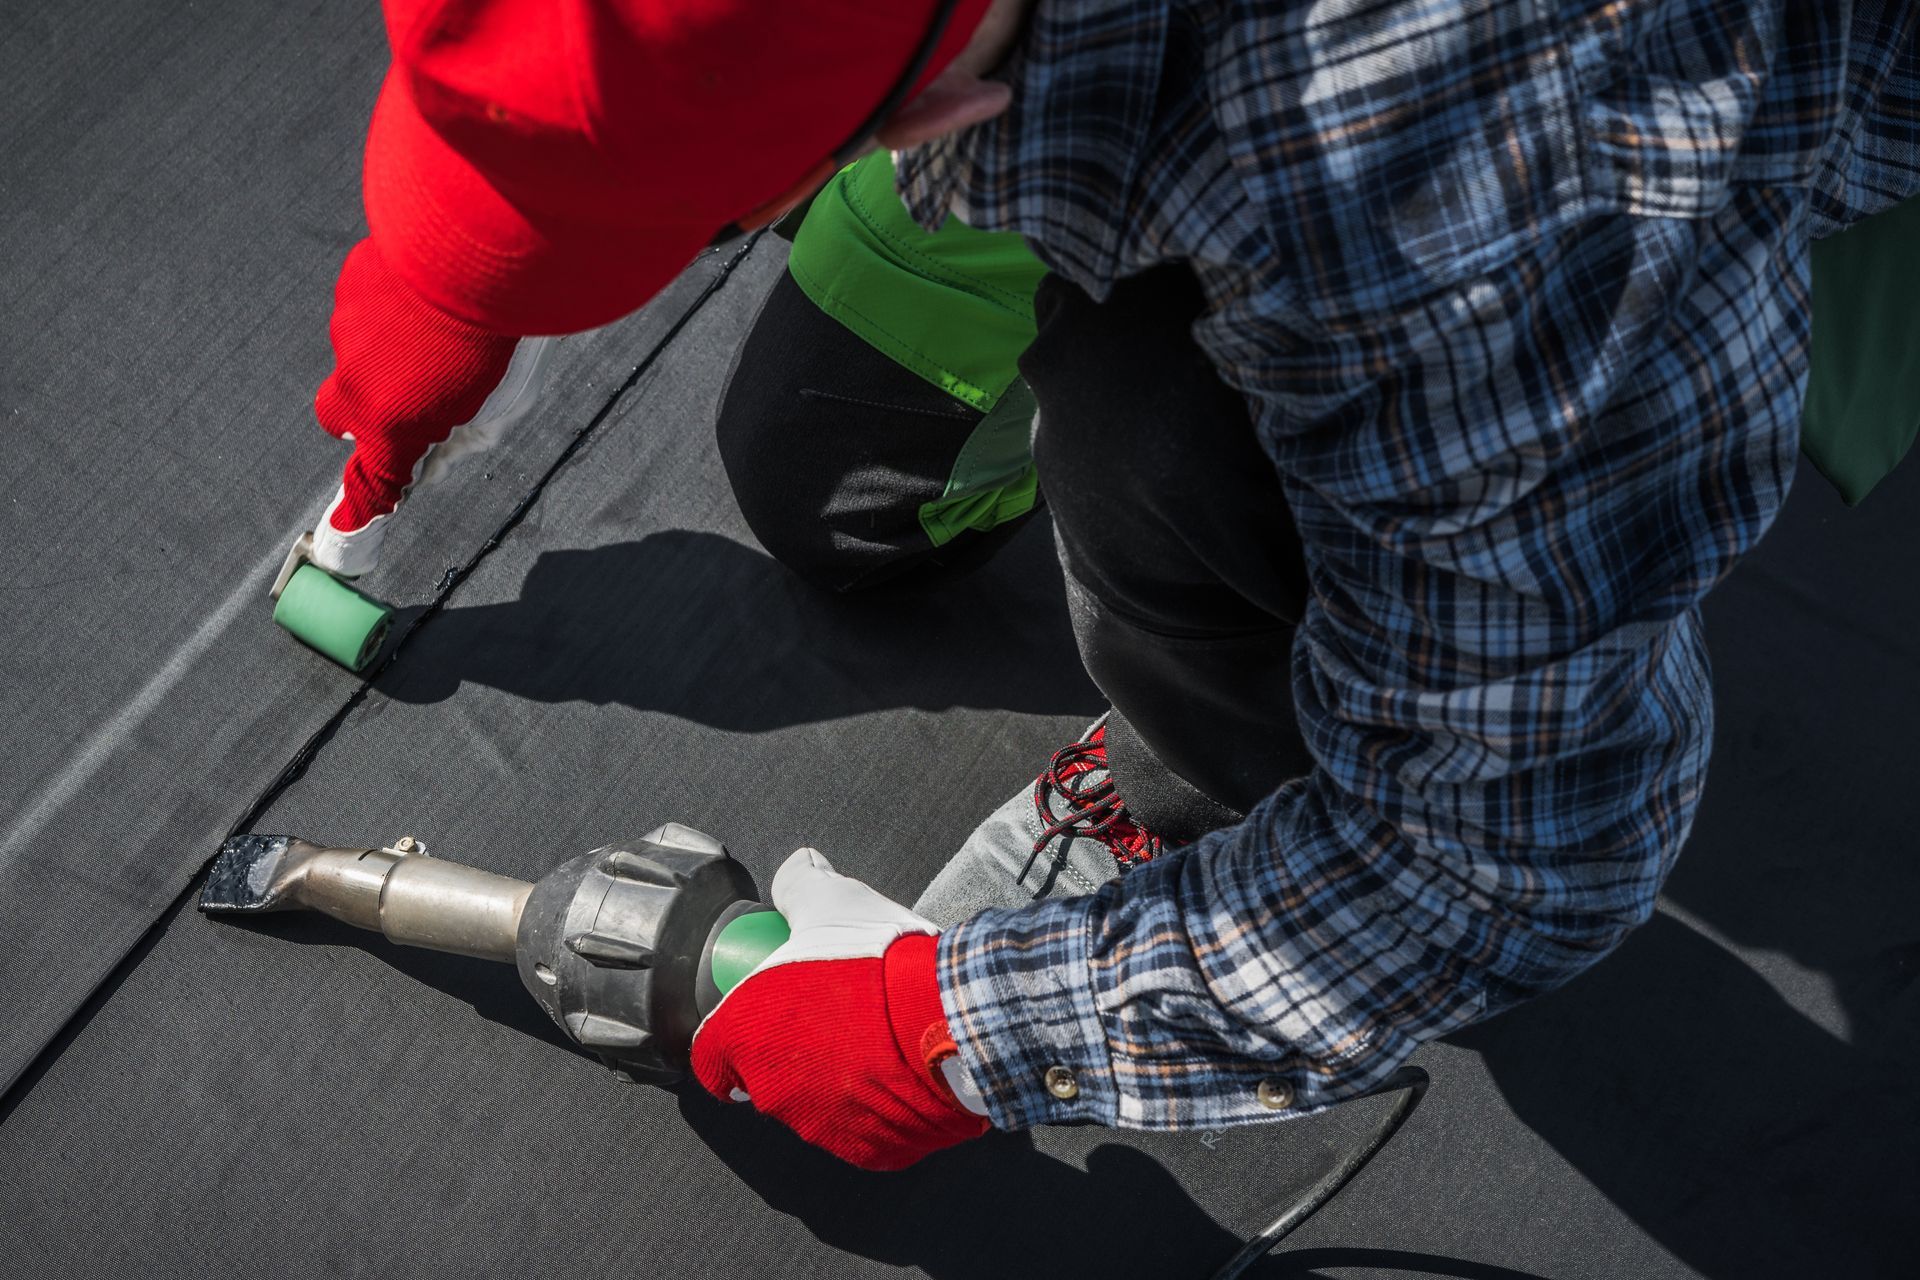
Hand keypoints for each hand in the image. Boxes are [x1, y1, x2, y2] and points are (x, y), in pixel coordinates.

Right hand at [309, 238, 553, 575]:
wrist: (473, 257)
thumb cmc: (495, 339)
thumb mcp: (493, 403)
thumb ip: (458, 428)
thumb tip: (436, 442)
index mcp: (391, 424)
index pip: (370, 476)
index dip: (362, 499)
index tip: (350, 521)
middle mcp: (356, 384)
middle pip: (338, 416)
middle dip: (364, 414)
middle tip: (407, 397)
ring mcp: (347, 332)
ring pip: (356, 353)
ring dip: (388, 348)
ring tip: (439, 327)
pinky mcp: (351, 286)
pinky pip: (365, 304)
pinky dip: (389, 303)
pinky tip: (427, 289)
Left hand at [691, 849, 989, 1170]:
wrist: (949, 1014)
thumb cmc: (878, 963)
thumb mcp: (830, 899)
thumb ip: (800, 884)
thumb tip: (798, 867)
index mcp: (745, 1037)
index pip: (712, 1056)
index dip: (732, 1036)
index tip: (759, 1019)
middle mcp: (773, 1093)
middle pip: (767, 1077)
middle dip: (793, 1050)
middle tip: (831, 1015)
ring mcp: (822, 1128)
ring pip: (816, 1105)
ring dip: (834, 1078)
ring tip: (874, 1038)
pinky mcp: (870, 1153)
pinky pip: (863, 1128)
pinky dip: (876, 1106)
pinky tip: (899, 1069)